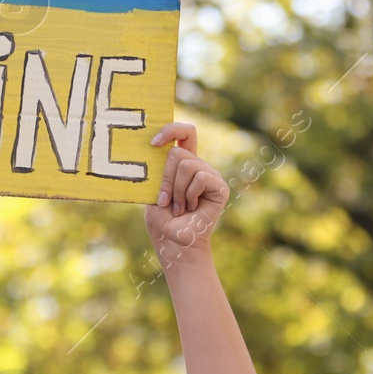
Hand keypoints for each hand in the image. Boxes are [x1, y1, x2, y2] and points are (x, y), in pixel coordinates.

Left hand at [144, 121, 228, 261]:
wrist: (174, 243)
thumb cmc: (162, 220)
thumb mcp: (152, 190)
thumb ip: (157, 168)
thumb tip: (154, 147)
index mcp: (183, 163)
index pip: (184, 133)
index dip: (171, 130)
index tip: (153, 143)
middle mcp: (200, 166)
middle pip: (178, 152)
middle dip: (165, 178)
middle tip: (165, 200)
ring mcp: (211, 176)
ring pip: (187, 164)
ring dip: (176, 190)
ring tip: (180, 207)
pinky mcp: (220, 187)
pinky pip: (200, 177)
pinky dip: (189, 194)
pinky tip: (192, 208)